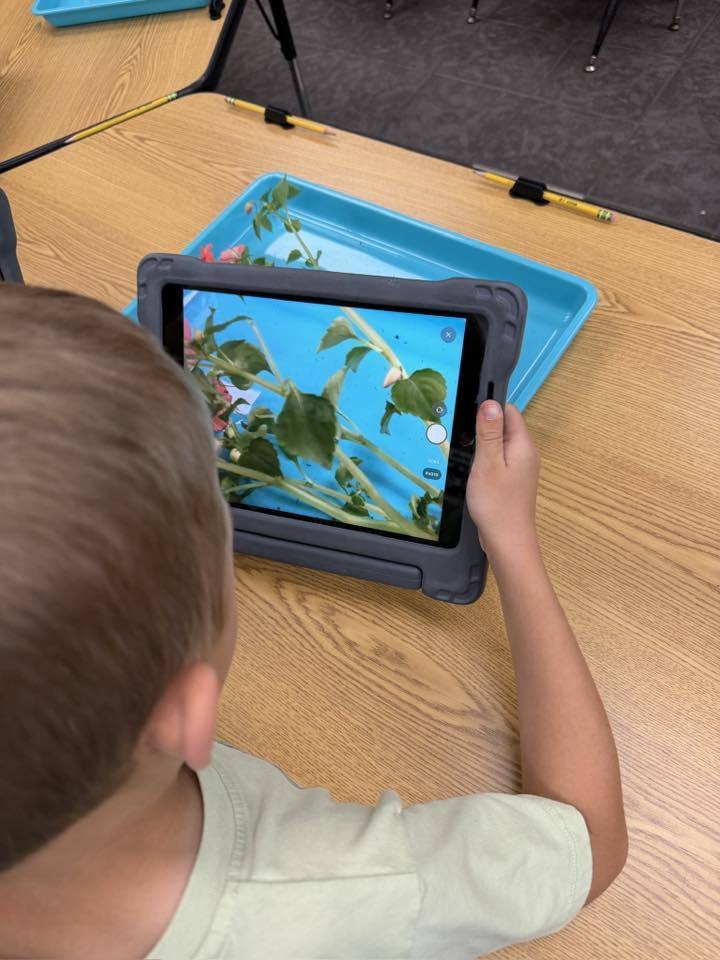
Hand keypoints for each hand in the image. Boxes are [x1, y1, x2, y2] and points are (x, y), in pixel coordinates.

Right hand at [466, 401, 539, 555]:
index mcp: (522, 445)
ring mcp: (520, 468)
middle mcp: (525, 454)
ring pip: (500, 444)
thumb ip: (488, 433)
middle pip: (504, 427)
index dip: (489, 408)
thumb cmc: (496, 504)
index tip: (468, 413)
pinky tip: (472, 470)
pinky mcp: (512, 480)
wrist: (507, 541)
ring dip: (482, 445)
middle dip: (483, 427)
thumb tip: (490, 403)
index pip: (509, 411)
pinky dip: (485, 460)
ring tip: (465, 455)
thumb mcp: (487, 464)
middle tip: (462, 437)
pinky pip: (499, 460)